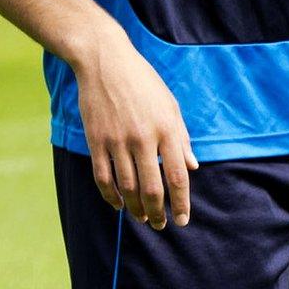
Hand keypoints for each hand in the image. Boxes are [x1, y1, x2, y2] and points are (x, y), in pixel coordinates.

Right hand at [73, 33, 196, 229]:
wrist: (106, 63)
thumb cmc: (144, 83)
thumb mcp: (171, 106)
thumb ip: (182, 138)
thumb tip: (192, 167)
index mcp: (167, 129)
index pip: (177, 177)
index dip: (181, 203)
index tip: (183, 219)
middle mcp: (144, 138)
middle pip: (153, 188)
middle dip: (158, 212)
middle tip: (161, 226)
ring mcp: (118, 141)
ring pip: (128, 187)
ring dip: (136, 208)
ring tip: (143, 218)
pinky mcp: (96, 141)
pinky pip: (103, 177)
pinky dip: (111, 196)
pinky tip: (119, 205)